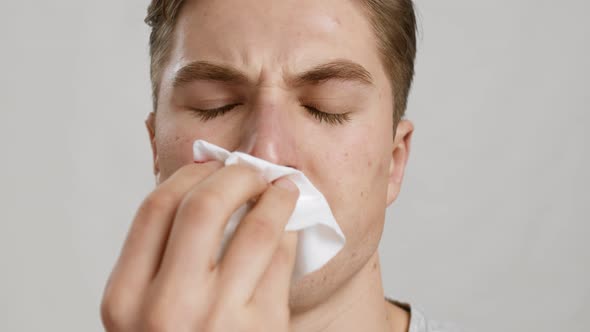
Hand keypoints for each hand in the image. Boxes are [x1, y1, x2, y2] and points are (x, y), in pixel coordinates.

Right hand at [101, 161, 299, 330]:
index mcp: (126, 300)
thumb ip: (162, 259)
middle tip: (253, 169)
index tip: (211, 166)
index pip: (156, 208)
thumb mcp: (147, 315)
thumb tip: (204, 188)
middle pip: (204, 206)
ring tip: (285, 189)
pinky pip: (282, 260)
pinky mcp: (263, 328)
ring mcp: (218, 320)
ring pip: (256, 227)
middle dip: (235, 175)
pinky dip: (290, 234)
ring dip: (276, 196)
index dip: (189, 175)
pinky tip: (290, 229)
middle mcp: (166, 308)